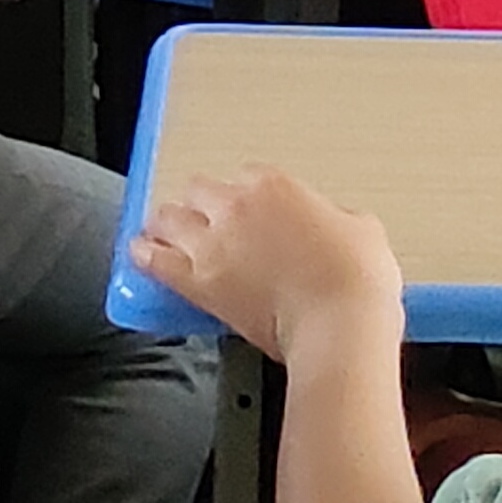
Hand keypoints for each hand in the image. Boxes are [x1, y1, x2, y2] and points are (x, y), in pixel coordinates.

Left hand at [130, 167, 403, 356]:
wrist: (339, 326)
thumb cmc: (357, 279)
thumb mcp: (362, 228)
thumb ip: (334, 217)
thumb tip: (330, 225)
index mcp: (274, 185)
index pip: (245, 177)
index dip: (247, 196)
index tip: (252, 211)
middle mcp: (236, 206)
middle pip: (199, 189)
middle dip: (201, 203)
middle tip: (206, 218)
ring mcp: (214, 244)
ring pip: (170, 218)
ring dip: (168, 223)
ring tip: (164, 230)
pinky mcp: (201, 284)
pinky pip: (158, 262)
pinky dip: (146, 256)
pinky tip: (139, 252)